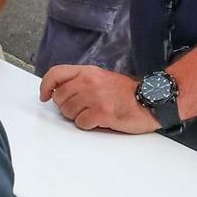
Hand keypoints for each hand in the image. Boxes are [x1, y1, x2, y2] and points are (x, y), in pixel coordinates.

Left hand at [39, 66, 156, 133]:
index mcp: (88, 72)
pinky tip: (100, 120)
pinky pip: (81, 123)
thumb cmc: (127, 93)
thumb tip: (58, 91)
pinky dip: (88, 125)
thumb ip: (81, 81)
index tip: (45, 96)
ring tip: (93, 113)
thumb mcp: (101, 78)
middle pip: (59, 97)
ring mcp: (95, 97)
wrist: (152, 100)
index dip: (46, 86)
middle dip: (66, 107)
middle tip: (81, 109)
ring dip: (77, 117)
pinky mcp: (101, 112)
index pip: (56, 73)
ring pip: (68, 112)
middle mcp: (89, 82)